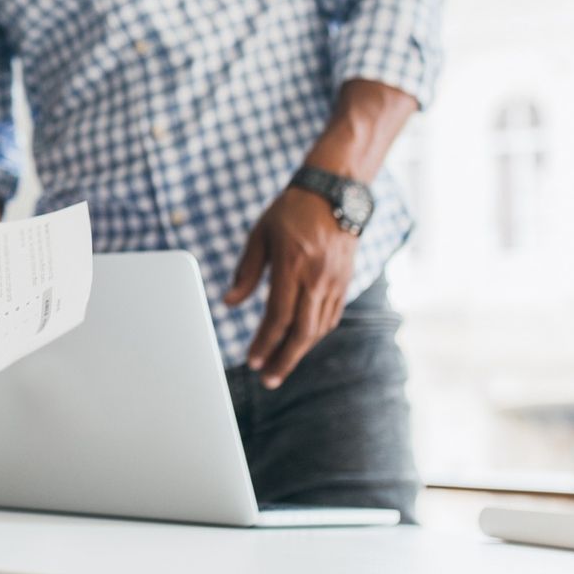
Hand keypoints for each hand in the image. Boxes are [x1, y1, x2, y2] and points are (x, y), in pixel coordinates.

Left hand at [223, 188, 357, 387]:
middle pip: (302, 331)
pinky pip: (331, 317)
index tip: (251, 361)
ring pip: (318, 328)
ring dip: (299, 352)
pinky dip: (314, 334)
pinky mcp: (345, 282)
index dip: (264, 343)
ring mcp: (335, 282)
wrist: (334, 194)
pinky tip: (300, 343)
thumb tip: (229, 303)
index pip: (278, 316)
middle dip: (283, 360)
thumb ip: (246, 272)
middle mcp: (317, 278)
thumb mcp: (260, 235)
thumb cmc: (290, 211)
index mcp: (293, 266)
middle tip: (268, 380)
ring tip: (280, 366)